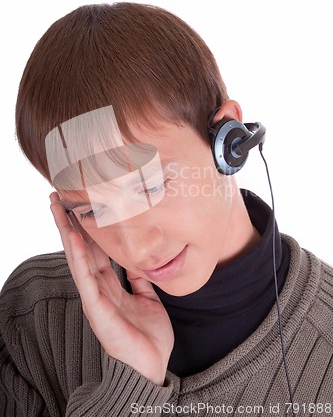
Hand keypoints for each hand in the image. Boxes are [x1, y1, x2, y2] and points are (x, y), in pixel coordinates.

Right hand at [50, 192, 173, 385]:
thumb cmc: (148, 336)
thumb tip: (139, 260)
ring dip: (67, 233)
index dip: (87, 227)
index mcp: (111, 284)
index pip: (95, 249)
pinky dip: (80, 258)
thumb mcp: (149, 299)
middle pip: (81, 248)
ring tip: (57, 209)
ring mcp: (95, 297)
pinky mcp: (98, 309)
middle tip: (57, 197)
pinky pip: (87, 279)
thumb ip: (140, 280)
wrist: (152, 366)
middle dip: (69, 223)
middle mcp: (99, 287)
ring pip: (78, 258)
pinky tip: (74, 239)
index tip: (81, 204)